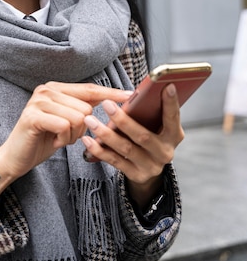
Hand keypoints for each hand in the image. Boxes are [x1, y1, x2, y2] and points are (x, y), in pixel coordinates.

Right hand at [0, 82, 132, 198]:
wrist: (15, 158)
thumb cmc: (43, 140)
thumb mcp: (67, 122)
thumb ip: (83, 108)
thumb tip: (113, 101)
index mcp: (56, 88)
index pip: (90, 89)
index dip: (111, 93)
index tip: (131, 95)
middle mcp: (46, 90)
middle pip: (86, 107)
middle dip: (82, 128)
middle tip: (65, 136)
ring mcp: (38, 101)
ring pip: (78, 117)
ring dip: (72, 135)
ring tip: (58, 138)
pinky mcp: (33, 116)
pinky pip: (65, 126)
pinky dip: (63, 139)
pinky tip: (52, 141)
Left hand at [82, 83, 183, 208]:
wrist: (148, 168)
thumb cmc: (149, 136)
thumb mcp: (155, 126)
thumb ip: (150, 112)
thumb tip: (133, 93)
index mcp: (174, 136)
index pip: (173, 118)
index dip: (171, 103)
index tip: (167, 86)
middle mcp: (165, 152)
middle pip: (142, 136)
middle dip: (122, 120)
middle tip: (106, 104)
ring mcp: (151, 166)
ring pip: (125, 148)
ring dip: (105, 133)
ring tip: (90, 120)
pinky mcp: (136, 175)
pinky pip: (114, 161)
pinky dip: (99, 150)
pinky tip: (88, 139)